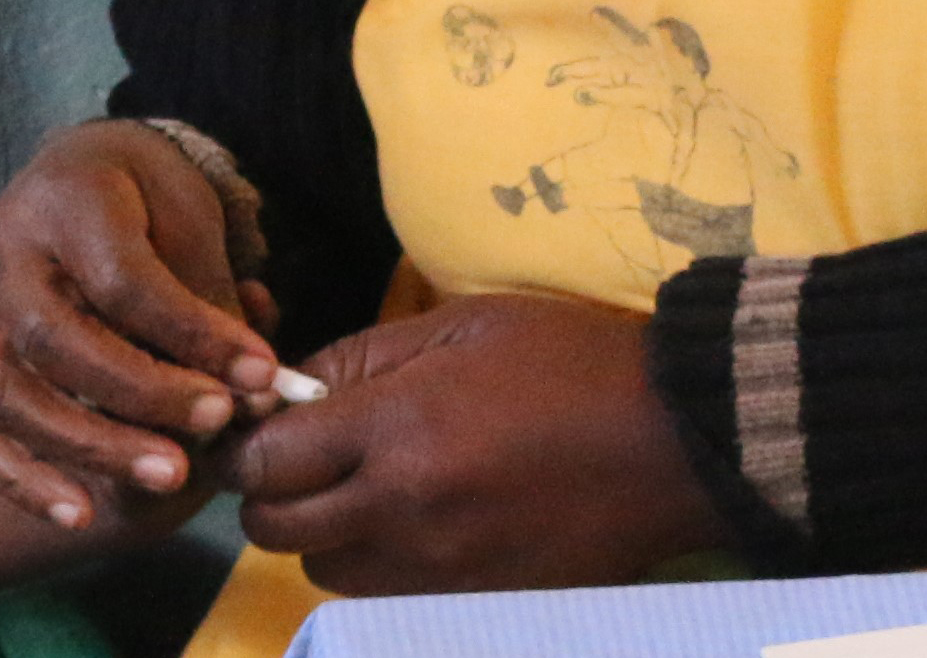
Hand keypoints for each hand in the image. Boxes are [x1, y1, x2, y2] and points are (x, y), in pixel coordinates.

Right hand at [0, 120, 283, 530]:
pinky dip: (21, 479)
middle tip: (219, 422)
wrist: (78, 175)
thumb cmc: (148, 199)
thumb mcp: (193, 217)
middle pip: (55, 341)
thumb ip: (214, 298)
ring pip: (7, 396)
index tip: (261, 372)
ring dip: (91, 445)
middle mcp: (4, 258)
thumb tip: (255, 390)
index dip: (194, 333)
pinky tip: (80, 512)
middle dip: (143, 394)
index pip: (124, 280)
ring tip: (170, 475)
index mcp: (65, 202)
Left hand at [230, 293, 734, 594]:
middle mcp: (403, 509)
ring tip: (378, 495)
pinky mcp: (472, 602)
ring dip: (331, 539)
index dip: (252, 446)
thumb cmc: (569, 363)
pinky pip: (387, 599)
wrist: (674, 438)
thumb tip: (289, 393)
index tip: (275, 429)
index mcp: (396, 426)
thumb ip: (361, 357)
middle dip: (278, 497)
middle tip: (313, 465)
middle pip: (276, 533)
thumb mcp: (461, 324)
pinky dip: (385, 569)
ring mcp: (438, 569)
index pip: (262, 463)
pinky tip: (425, 528)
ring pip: (326, 575)